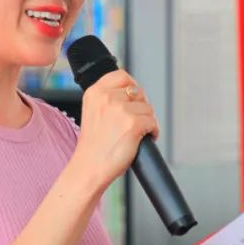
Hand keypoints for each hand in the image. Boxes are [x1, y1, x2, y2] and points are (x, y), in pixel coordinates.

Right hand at [71, 70, 158, 191]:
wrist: (89, 168)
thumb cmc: (93, 146)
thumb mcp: (93, 112)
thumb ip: (108, 99)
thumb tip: (133, 92)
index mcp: (94, 92)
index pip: (122, 76)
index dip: (132, 86)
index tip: (134, 98)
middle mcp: (106, 97)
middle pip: (138, 91)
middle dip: (141, 106)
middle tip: (136, 121)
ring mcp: (120, 110)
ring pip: (148, 108)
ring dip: (148, 120)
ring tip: (137, 133)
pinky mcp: (133, 123)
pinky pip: (153, 122)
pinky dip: (153, 132)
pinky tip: (144, 139)